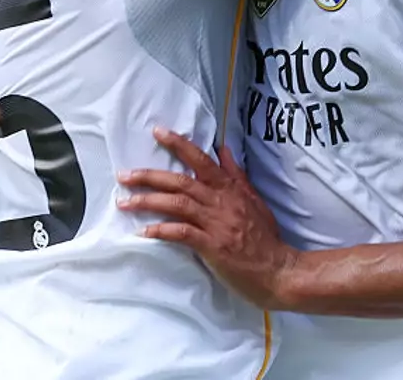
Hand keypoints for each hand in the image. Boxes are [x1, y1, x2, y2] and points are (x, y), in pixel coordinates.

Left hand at [118, 127, 298, 309]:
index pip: (202, 160)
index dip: (178, 144)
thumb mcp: (254, 200)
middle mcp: (221, 202)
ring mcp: (216, 224)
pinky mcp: (213, 246)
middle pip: (180, 181)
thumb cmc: (266, 237)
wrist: (278, 269)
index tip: (157, 132)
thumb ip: (236, 175)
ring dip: (148, 201)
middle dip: (149, 176)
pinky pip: (182, 234)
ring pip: (177, 204)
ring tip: (124, 202)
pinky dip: (161, 230)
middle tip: (124, 174)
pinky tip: (144, 231)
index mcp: (230, 189)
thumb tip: (223, 149)